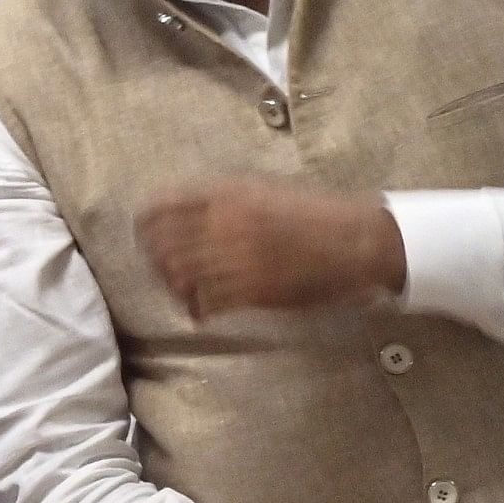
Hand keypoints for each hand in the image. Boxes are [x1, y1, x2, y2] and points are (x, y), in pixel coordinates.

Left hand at [136, 180, 406, 318]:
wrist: (359, 241)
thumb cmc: (318, 214)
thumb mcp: (267, 189)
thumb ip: (226, 198)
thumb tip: (189, 211)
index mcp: (228, 193)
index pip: (163, 205)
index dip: (146, 223)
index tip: (144, 234)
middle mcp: (225, 223)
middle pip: (163, 243)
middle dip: (154, 259)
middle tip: (158, 269)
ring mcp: (235, 258)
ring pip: (179, 276)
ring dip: (173, 286)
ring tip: (180, 292)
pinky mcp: (250, 291)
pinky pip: (205, 303)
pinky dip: (196, 309)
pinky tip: (200, 313)